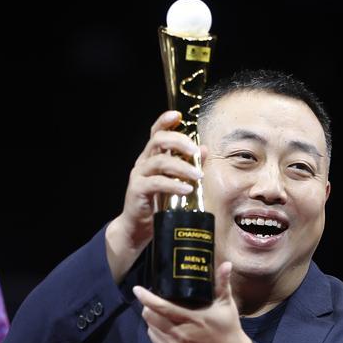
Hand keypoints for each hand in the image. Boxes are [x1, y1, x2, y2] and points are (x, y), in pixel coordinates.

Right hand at [105, 110, 202, 282]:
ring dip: (181, 166)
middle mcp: (143, 162)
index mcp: (151, 157)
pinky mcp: (138, 191)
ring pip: (159, 162)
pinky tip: (187, 189)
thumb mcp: (174, 182)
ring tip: (198, 176)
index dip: (164, 121)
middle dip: (178, 141)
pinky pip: (156, 183)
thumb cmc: (157, 204)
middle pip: (158, 141)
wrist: (137, 228)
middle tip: (195, 151)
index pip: (156, 132)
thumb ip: (187, 165)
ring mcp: (139, 176)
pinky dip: (173, 184)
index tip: (178, 115)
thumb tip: (205, 149)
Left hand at [133, 262, 253, 342]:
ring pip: (150, 327)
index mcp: (192, 319)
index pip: (162, 307)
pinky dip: (154, 329)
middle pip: (151, 317)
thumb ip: (223, 284)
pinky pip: (153, 339)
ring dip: (150, 317)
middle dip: (147, 305)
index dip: (147, 298)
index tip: (137, 289)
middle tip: (152, 297)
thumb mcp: (226, 305)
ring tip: (157, 309)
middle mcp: (180, 334)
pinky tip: (162, 324)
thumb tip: (226, 264)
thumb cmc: (227, 329)